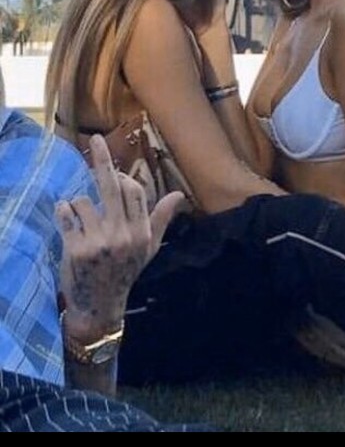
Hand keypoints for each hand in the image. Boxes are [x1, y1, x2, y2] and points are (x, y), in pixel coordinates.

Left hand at [57, 134, 186, 342]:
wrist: (100, 306)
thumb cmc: (125, 272)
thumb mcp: (148, 247)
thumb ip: (161, 218)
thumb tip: (181, 196)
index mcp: (141, 233)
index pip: (134, 191)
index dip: (123, 178)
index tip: (114, 174)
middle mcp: (123, 235)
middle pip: (111, 186)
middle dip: (102, 159)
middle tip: (95, 140)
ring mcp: (99, 242)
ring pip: (83, 200)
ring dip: (77, 205)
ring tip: (81, 223)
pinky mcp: (76, 248)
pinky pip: (65, 214)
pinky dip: (62, 212)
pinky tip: (67, 221)